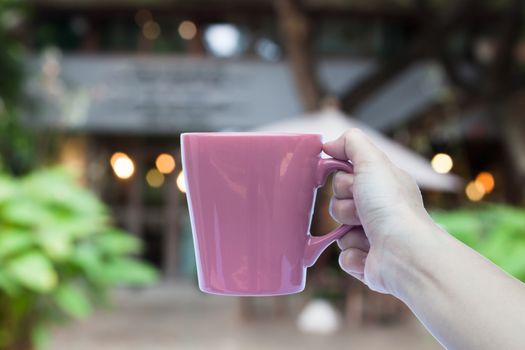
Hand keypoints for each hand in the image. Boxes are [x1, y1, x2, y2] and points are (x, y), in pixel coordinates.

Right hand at [324, 129, 432, 294]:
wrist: (404, 252)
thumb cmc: (391, 205)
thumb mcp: (372, 162)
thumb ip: (352, 143)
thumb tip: (330, 144)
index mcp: (382, 186)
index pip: (345, 178)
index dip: (343, 180)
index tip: (353, 183)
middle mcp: (380, 210)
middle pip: (337, 203)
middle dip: (345, 207)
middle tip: (362, 211)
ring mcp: (374, 237)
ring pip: (338, 231)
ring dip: (348, 232)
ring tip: (368, 234)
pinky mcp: (368, 262)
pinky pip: (343, 255)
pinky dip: (353, 255)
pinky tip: (369, 253)